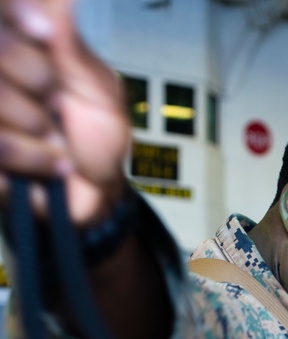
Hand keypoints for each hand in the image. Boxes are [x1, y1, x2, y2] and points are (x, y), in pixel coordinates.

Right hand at [0, 0, 129, 223]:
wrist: (100, 191)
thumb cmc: (99, 137)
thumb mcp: (97, 87)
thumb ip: (68, 44)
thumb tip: (61, 1)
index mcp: (21, 47)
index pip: (4, 12)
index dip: (15, 13)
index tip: (44, 33)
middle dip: (34, 76)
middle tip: (56, 98)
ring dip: (36, 126)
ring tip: (58, 139)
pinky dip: (33, 158)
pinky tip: (52, 162)